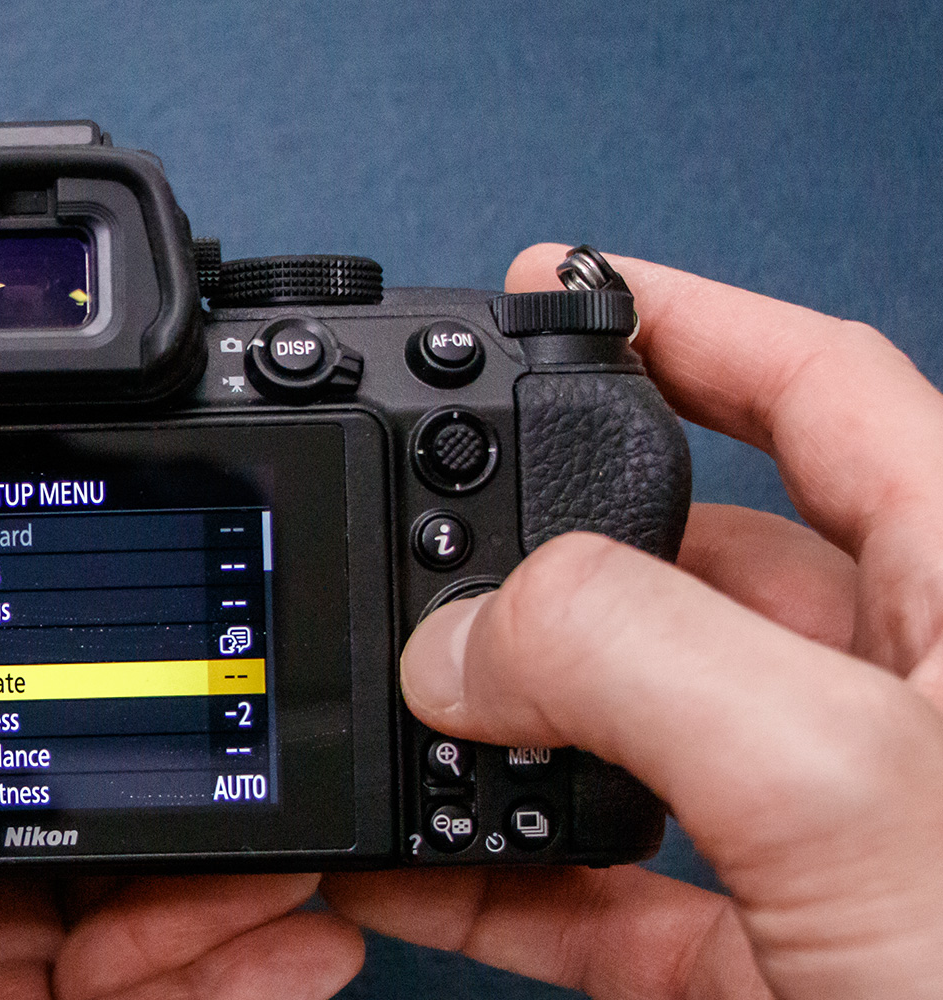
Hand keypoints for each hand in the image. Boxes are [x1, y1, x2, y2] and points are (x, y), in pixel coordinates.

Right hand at [324, 246, 942, 996]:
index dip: (686, 322)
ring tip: (404, 714)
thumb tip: (465, 640)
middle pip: (693, 565)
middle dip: (551, 558)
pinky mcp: (773, 954)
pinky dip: (502, 872)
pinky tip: (419, 862)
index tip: (558, 288)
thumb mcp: (846, 780)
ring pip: (634, 733)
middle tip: (432, 556)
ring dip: (506, 731)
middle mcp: (898, 700)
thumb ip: (635, 660)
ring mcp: (829, 832)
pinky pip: (606, 883)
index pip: (820, 391)